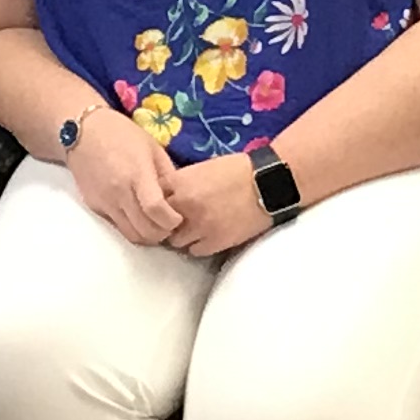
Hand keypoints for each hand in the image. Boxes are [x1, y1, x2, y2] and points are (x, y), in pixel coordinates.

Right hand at [63, 104, 180, 245]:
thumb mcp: (152, 147)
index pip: (155, 209)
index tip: (179, 218)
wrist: (83, 132)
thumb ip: (167, 174)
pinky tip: (138, 216)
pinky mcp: (95, 207)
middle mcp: (119, 192)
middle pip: (144, 230)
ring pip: (130, 235)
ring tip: (155, 224)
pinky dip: (132, 227)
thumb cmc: (122, 134)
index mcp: (137, 174)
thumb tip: (180, 197)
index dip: (171, 221)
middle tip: (170, 224)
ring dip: (147, 236)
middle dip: (162, 233)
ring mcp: (105, 202)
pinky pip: (118, 226)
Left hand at [157, 152, 272, 259]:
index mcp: (181, 182)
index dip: (157, 202)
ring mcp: (199, 226)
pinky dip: (199, 245)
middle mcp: (185, 205)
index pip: (151, 198)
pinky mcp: (216, 242)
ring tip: (193, 228)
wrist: (268, 182)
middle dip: (166, 221)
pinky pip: (195, 251)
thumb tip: (167, 195)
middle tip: (176, 219)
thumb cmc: (239, 169)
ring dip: (182, 235)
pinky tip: (207, 235)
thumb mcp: (203, 168)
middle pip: (160, 223)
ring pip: (176, 241)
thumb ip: (182, 183)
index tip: (164, 204)